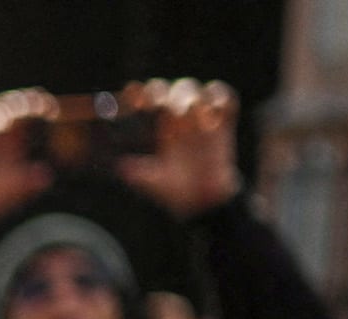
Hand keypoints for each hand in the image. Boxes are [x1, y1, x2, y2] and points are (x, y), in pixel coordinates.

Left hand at [117, 79, 239, 218]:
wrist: (203, 200)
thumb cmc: (174, 189)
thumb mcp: (152, 181)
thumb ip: (139, 173)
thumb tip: (121, 168)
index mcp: (159, 126)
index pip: (151, 99)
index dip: (143, 93)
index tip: (135, 99)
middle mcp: (180, 118)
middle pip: (175, 89)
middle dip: (169, 94)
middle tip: (165, 106)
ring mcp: (202, 118)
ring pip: (197, 90)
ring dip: (192, 97)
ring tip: (189, 113)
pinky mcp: (224, 122)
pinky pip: (226, 99)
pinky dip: (220, 98)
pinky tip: (213, 113)